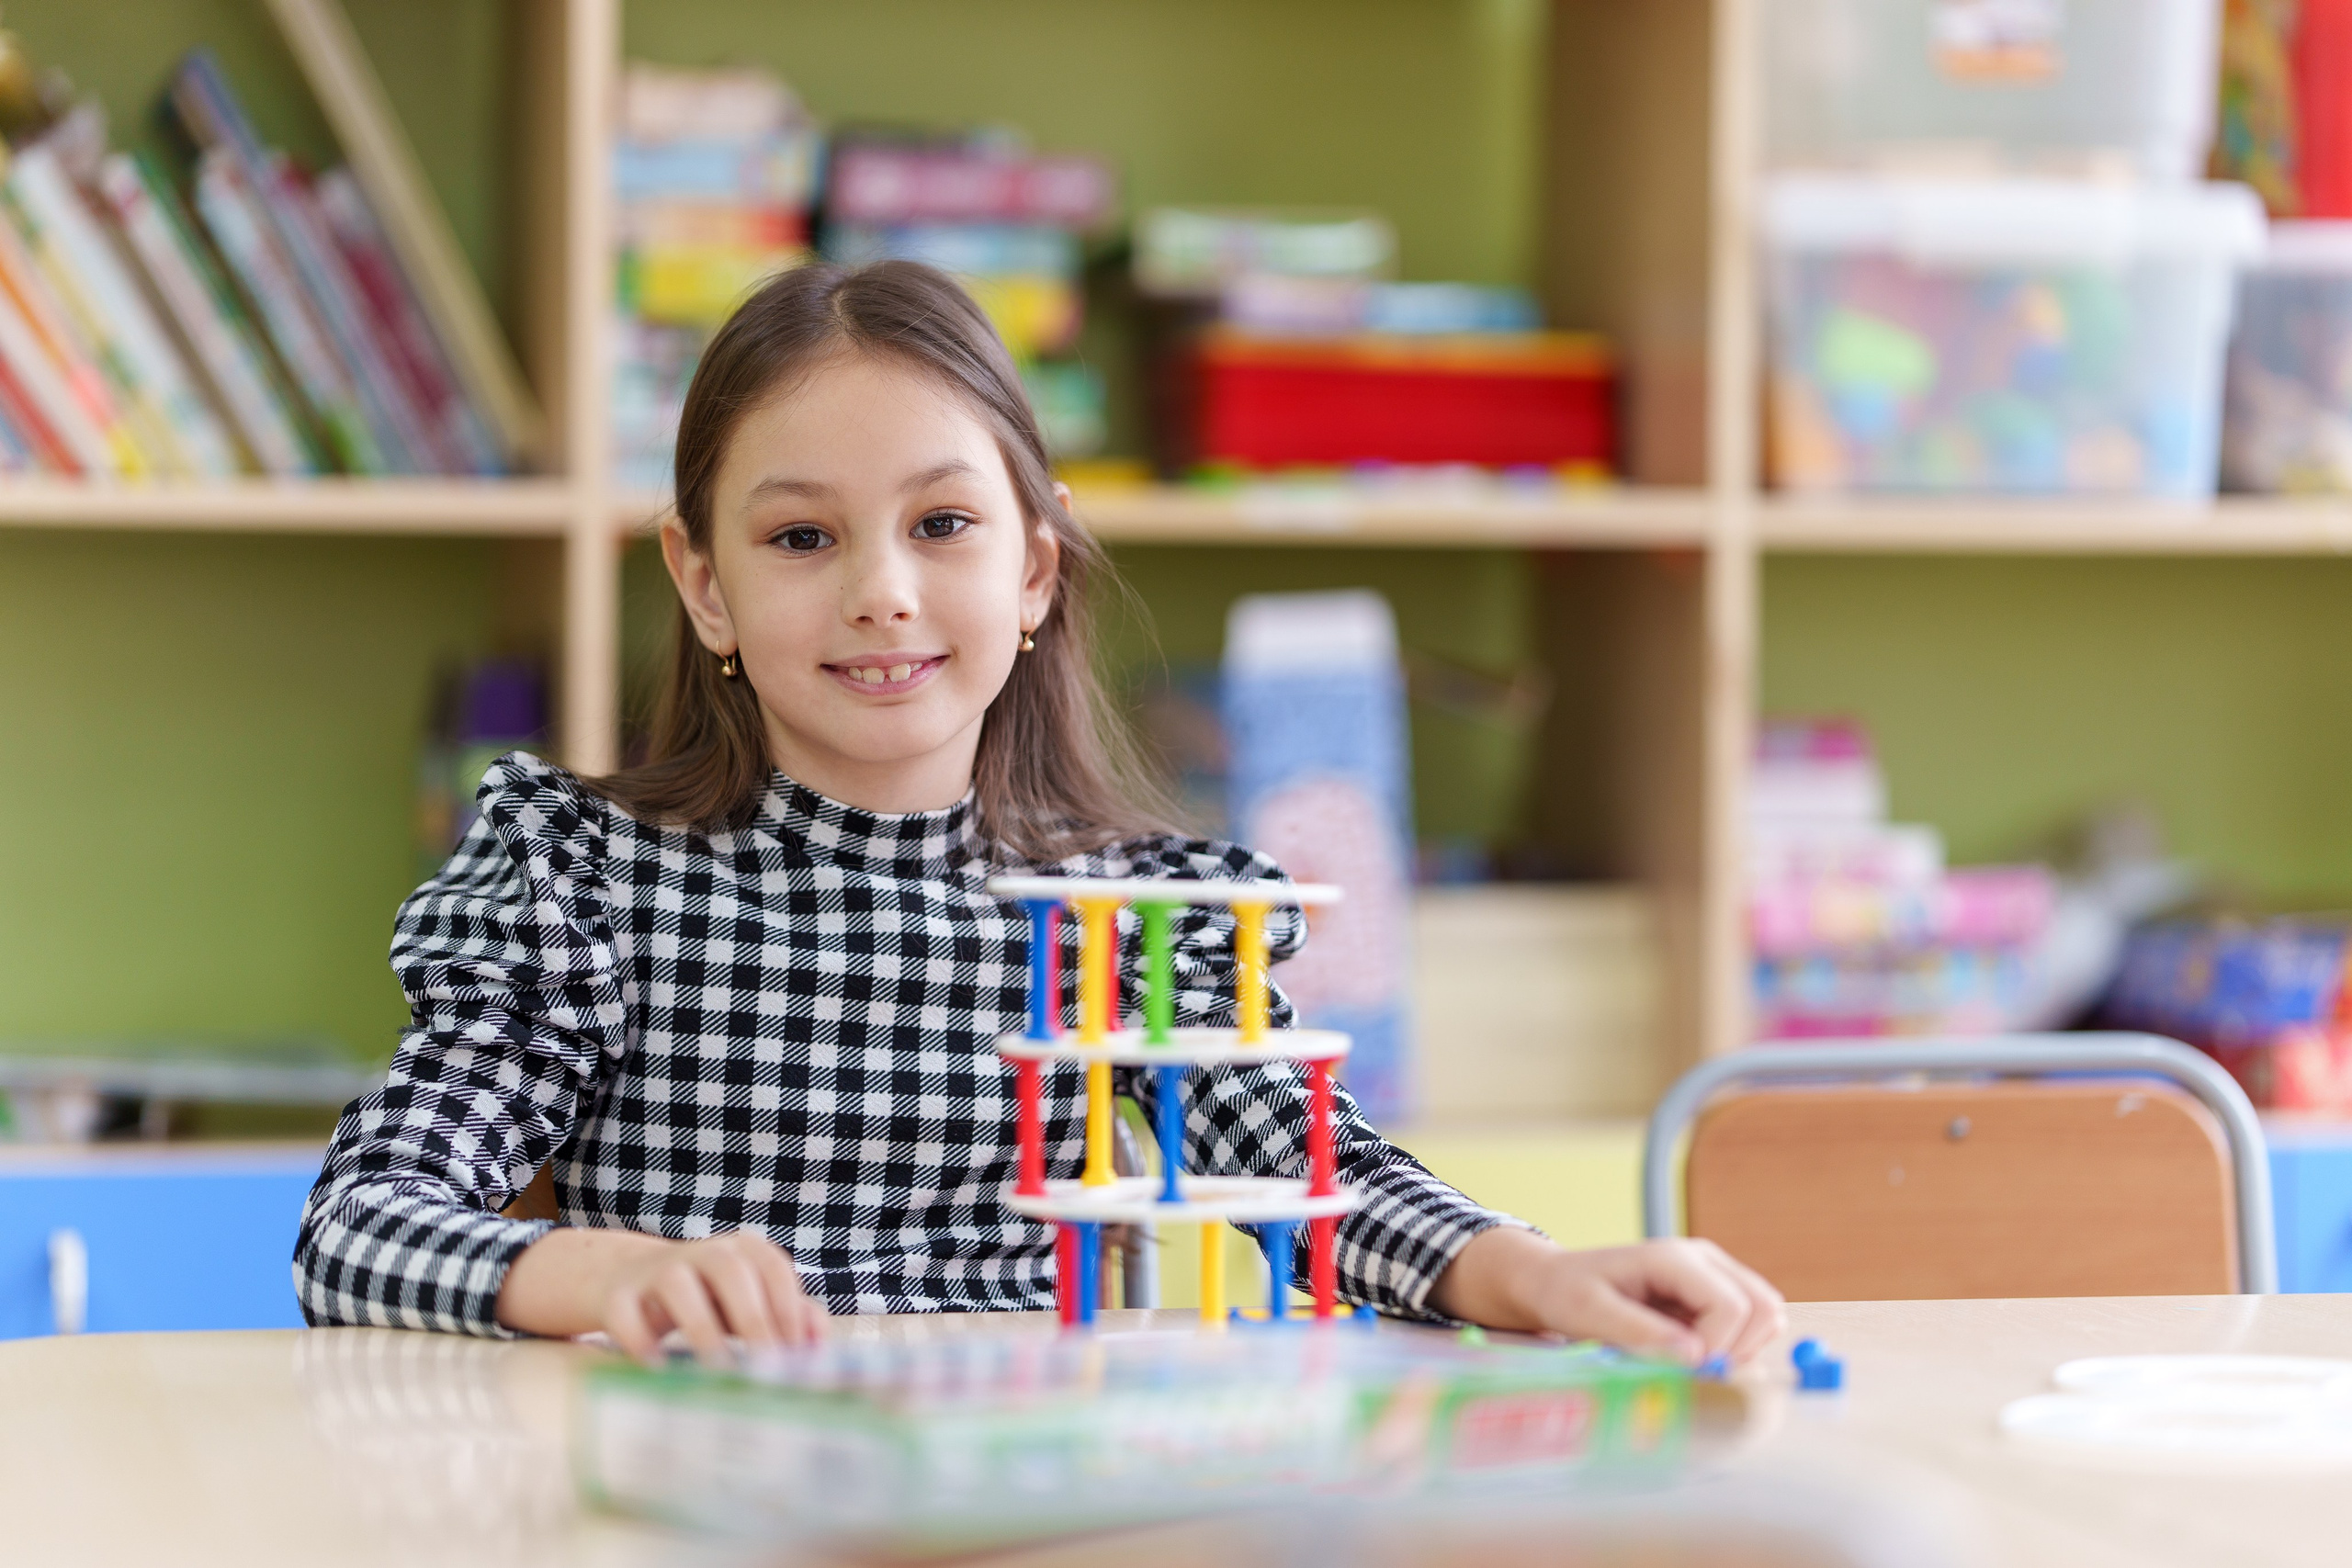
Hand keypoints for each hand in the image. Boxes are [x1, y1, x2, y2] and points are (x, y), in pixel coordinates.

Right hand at [496, 1226, 825, 1365]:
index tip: (795, 1354)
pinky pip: (626, 1312)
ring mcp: (657, 1269)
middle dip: (753, 1320)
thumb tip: (821, 1346)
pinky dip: (640, 1340)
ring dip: (702, 1330)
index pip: (774, 1268)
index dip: (788, 1308)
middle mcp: (703, 1251)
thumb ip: (794, 1317)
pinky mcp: (618, 1295)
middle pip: (732, 1272)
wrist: (628, 1281)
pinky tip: (657, 1370)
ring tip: (717, 1372)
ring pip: (679, 1285)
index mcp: (744, 1250)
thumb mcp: (753, 1304)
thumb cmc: (710, 1300)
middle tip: (766, 1369)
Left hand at [1429, 1227, 1784, 1364]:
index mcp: (1675, 1257)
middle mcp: (1704, 1260)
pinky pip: (1749, 1327)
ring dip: (1740, 1350)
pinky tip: (1691, 1353)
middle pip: (1764, 1307)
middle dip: (1738, 1350)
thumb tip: (1694, 1359)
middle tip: (1695, 1371)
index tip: (1683, 1371)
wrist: (1555, 1282)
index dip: (1717, 1349)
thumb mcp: (1589, 1314)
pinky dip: (1733, 1348)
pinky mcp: (1713, 1295)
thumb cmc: (1566, 1293)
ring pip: (1765, 1317)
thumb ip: (1639, 1335)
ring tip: (1691, 1362)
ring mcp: (1714, 1276)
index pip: (1732, 1306)